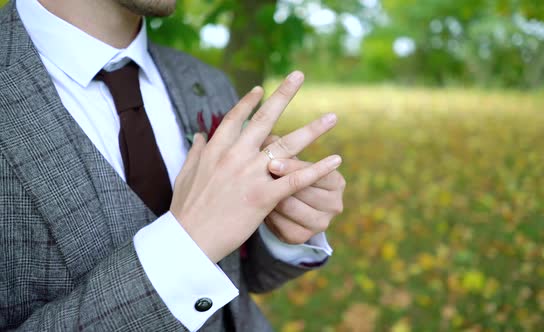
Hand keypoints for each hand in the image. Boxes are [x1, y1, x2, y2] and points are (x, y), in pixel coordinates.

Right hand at [170, 71, 340, 262]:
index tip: (262, 89)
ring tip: (332, 117)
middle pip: (265, 119)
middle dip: (284, 95)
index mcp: (216, 149)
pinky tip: (335, 160)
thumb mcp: (185, 174)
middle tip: (299, 75)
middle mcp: (236, 155)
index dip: (250, 102)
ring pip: (288, 146)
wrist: (187, 239)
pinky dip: (317, 169)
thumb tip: (200, 134)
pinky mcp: (264, 197)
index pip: (237, 117)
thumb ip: (196, 151)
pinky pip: (296, 180)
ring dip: (313, 130)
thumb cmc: (185, 209)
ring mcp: (251, 174)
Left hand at [260, 136, 345, 243]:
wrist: (286, 208)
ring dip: (272, 198)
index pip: (316, 172)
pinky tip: (257, 206)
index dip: (293, 167)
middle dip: (280, 182)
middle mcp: (334, 205)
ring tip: (254, 188)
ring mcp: (320, 223)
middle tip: (259, 176)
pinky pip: (281, 226)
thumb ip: (281, 149)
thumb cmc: (288, 175)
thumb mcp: (290, 161)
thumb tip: (268, 137)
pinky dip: (268, 214)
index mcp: (337, 182)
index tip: (272, 162)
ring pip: (291, 208)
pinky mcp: (302, 238)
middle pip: (304, 191)